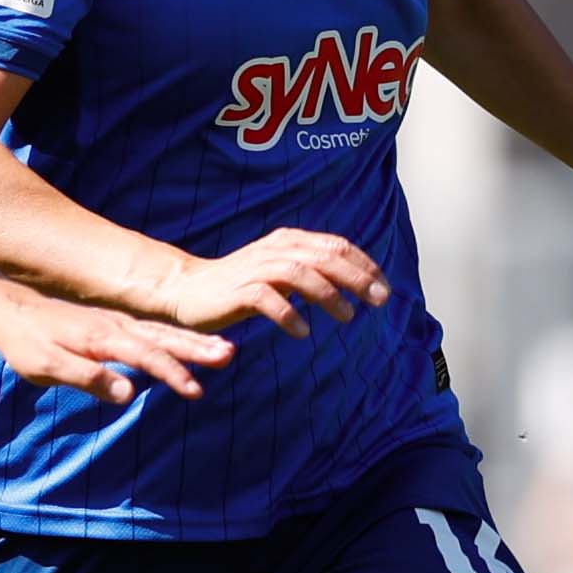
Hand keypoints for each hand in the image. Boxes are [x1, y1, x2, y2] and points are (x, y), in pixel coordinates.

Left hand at [0, 277, 234, 405]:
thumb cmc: (24, 344)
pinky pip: (152, 331)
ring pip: (162, 333)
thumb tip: (127, 393)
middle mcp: (114, 326)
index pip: (145, 356)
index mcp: (101, 337)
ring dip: (193, 343)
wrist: (8, 310)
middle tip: (229, 356)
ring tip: (224, 351)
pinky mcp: (113, 325)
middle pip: (163, 338)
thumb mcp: (45, 367)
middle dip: (197, 349)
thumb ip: (86, 377)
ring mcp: (116, 323)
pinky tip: (192, 346)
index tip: (195, 390)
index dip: (172, 374)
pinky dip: (176, 338)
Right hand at [149, 228, 390, 336]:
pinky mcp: (237, 291)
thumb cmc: (241, 284)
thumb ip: (314, 271)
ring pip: (300, 274)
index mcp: (289, 241)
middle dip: (356, 278)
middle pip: (323, 258)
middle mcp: (275, 249)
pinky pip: (267, 300)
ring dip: (328, 295)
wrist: (188, 290)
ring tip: (348, 317)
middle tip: (379, 301)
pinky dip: (289, 314)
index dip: (364, 266)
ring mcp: (255, 269)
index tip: (384, 290)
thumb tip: (358, 284)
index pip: (336, 246)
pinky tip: (304, 332)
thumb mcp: (281, 271)